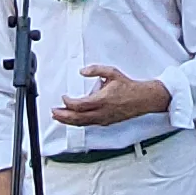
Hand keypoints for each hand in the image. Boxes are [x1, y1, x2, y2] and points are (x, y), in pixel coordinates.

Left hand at [52, 65, 166, 126]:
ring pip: (82, 123)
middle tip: (53, 112)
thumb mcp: (112, 72)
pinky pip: (88, 124)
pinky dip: (78, 122)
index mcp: (102, 100)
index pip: (80, 105)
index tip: (63, 97)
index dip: (68, 103)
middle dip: (63, 116)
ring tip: (58, 117)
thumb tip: (82, 71)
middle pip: (77, 118)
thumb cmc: (128, 87)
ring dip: (68, 121)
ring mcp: (103, 119)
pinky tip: (73, 119)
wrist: (142, 99)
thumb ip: (96, 70)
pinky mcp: (105, 122)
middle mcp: (102, 112)